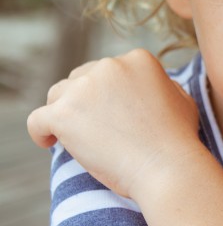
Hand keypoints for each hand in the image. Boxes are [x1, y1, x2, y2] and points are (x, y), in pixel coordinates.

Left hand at [27, 49, 200, 197]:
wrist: (167, 166)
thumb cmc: (178, 139)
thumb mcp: (181, 98)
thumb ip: (161, 85)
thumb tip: (148, 86)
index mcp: (138, 59)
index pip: (108, 69)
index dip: (106, 92)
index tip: (109, 114)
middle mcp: (110, 66)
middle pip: (81, 78)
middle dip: (84, 100)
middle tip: (94, 127)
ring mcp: (84, 88)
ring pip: (57, 95)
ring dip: (65, 113)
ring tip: (75, 137)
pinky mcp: (63, 114)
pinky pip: (37, 119)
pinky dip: (41, 132)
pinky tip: (49, 142)